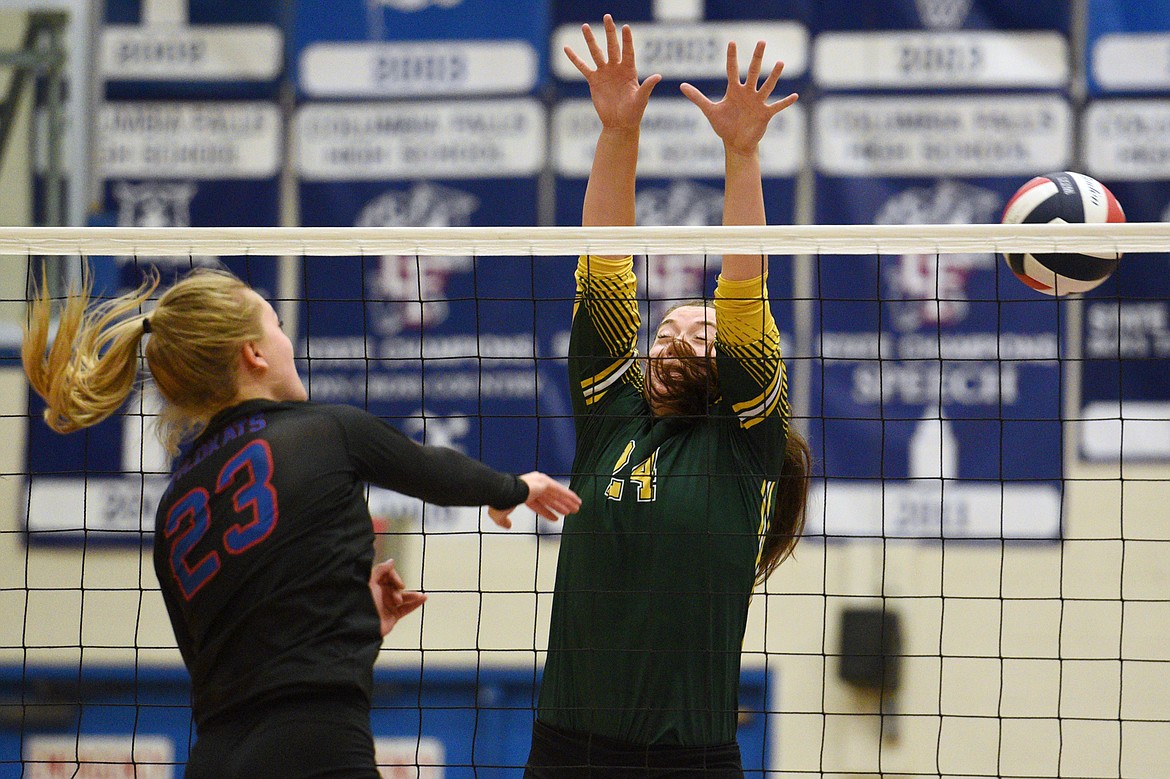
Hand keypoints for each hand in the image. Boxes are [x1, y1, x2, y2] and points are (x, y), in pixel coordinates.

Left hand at [369, 559, 425, 637]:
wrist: (362, 626)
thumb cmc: (362, 605)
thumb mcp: (369, 582)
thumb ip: (380, 570)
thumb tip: (390, 561)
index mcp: (374, 586)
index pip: (388, 576)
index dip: (395, 577)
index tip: (398, 583)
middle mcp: (381, 595)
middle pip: (396, 587)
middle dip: (399, 590)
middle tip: (396, 597)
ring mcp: (388, 605)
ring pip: (404, 597)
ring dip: (413, 595)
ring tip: (419, 595)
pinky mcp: (393, 615)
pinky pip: (407, 608)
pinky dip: (416, 604)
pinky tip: (423, 598)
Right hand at [487, 472, 581, 528]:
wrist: (503, 493)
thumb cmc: (500, 502)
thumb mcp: (500, 515)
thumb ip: (504, 521)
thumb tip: (508, 526)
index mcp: (522, 494)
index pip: (538, 504)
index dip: (548, 512)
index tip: (556, 518)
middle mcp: (532, 487)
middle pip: (550, 499)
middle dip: (560, 506)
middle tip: (569, 512)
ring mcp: (538, 483)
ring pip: (556, 494)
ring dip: (567, 502)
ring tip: (576, 508)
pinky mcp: (544, 482)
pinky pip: (559, 490)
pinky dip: (568, 495)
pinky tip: (576, 501)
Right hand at [564, 14, 660, 130]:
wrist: (619, 124)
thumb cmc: (634, 112)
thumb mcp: (641, 99)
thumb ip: (647, 87)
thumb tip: (658, 76)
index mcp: (629, 70)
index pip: (628, 51)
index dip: (627, 40)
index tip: (625, 27)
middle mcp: (616, 68)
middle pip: (612, 46)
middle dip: (609, 32)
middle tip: (607, 17)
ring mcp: (604, 73)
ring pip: (596, 53)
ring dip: (590, 40)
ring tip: (585, 26)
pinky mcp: (593, 81)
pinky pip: (582, 67)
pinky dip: (575, 58)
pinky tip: (566, 48)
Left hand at [681, 41, 797, 155]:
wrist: (736, 143)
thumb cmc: (724, 126)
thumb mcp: (710, 111)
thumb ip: (697, 98)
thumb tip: (682, 86)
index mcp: (734, 91)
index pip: (732, 70)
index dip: (731, 57)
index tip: (732, 42)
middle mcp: (747, 93)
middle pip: (753, 72)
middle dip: (756, 58)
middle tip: (761, 41)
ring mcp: (757, 102)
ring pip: (767, 86)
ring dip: (774, 76)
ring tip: (780, 63)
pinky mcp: (765, 114)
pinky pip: (777, 106)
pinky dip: (785, 102)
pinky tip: (795, 96)